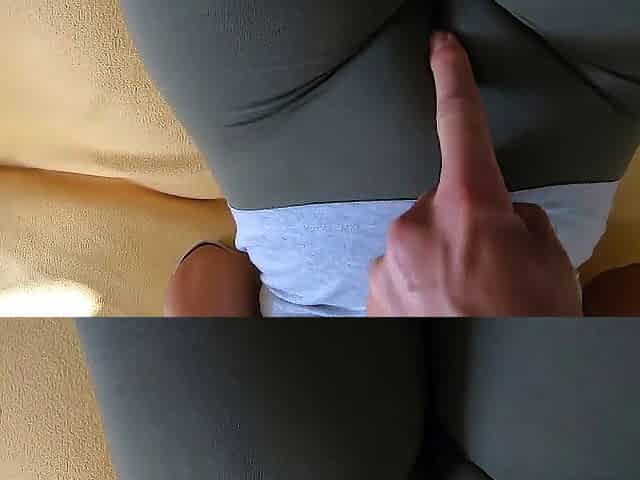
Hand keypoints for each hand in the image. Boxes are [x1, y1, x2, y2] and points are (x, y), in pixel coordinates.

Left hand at [367, 32, 581, 316]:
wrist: (492, 386)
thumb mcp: (549, 262)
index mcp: (467, 207)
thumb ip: (520, 221)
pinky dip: (417, 287)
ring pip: (416, 243)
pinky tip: (438, 312)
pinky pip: (398, 275)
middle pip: (438, 205)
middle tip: (484, 269)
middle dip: (459, 226)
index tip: (439, 46)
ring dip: (437, 261)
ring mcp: (389, 263)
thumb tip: (500, 216)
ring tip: (463, 299)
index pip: (459, 125)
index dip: (451, 79)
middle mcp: (416, 226)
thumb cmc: (528, 322)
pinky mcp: (373, 295)